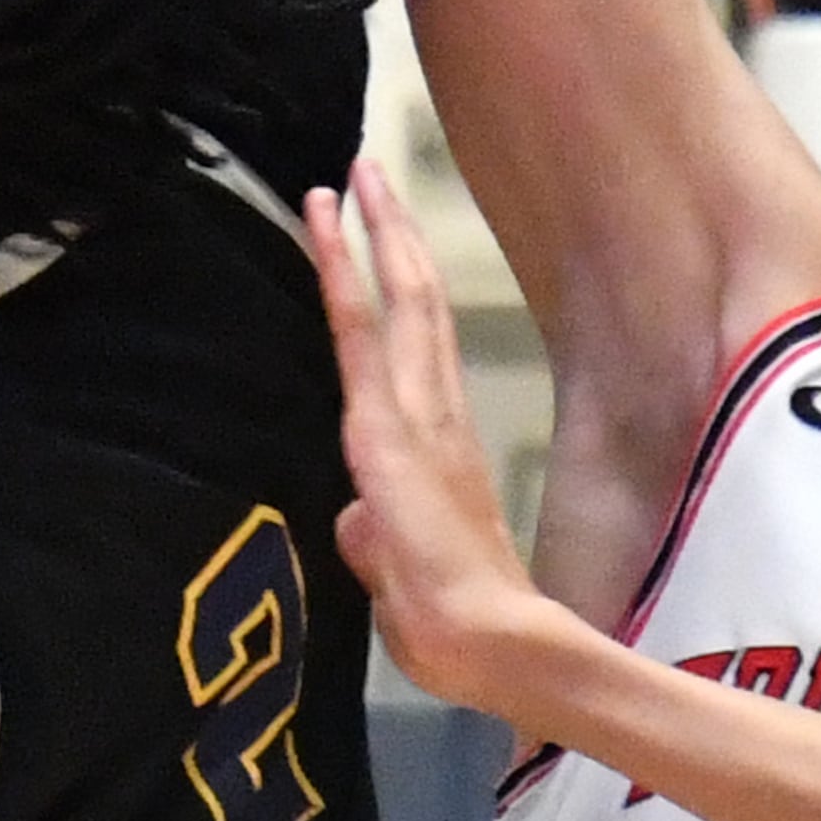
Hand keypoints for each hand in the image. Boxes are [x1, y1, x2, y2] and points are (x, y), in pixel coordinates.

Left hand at [307, 155, 555, 713]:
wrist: (491, 650)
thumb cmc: (454, 631)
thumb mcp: (398, 577)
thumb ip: (375, 539)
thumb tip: (357, 520)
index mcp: (437, 448)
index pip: (412, 350)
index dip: (392, 288)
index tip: (374, 234)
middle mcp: (432, 419)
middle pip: (412, 306)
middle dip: (389, 235)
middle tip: (365, 169)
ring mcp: (415, 419)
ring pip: (396, 304)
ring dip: (371, 236)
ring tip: (352, 176)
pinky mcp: (390, 431)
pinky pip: (362, 337)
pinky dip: (342, 278)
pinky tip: (329, 231)